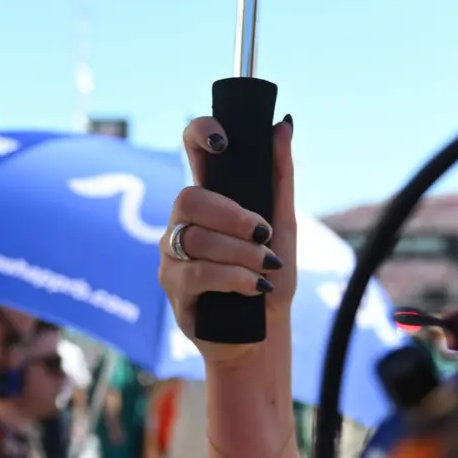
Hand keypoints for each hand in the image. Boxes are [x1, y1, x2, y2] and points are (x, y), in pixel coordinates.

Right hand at [157, 115, 296, 368]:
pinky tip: (255, 286)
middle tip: (263, 233)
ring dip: (241, 253)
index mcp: (210, 198)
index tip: (223, 141)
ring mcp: (173, 254)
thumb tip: (283, 124)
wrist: (264, 332)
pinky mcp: (173, 287)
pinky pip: (199, 272)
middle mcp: (184, 221)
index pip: (192, 149)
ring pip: (197, 239)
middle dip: (232, 215)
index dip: (200, 133)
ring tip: (266, 267)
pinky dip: (234, 278)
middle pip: (190, 198)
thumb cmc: (269, 275)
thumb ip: (280, 176)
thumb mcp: (284, 224)